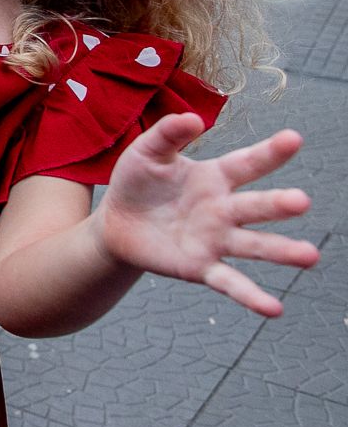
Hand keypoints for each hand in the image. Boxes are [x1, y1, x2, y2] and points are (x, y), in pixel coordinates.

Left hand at [94, 113, 317, 316]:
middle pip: (256, 206)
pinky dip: (250, 296)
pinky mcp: (201, 267)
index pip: (247, 163)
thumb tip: (193, 118)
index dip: (269, 152)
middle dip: (278, 204)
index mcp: (215, 178)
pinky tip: (274, 309)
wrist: (117, 223)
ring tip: (310, 255)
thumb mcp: (148, 153)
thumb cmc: (138, 183)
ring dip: (281, 251)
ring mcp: (216, 240)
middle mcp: (224, 210)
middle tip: (301, 201)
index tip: (294, 138)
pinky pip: (230, 282)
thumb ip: (168, 134)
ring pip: (254, 246)